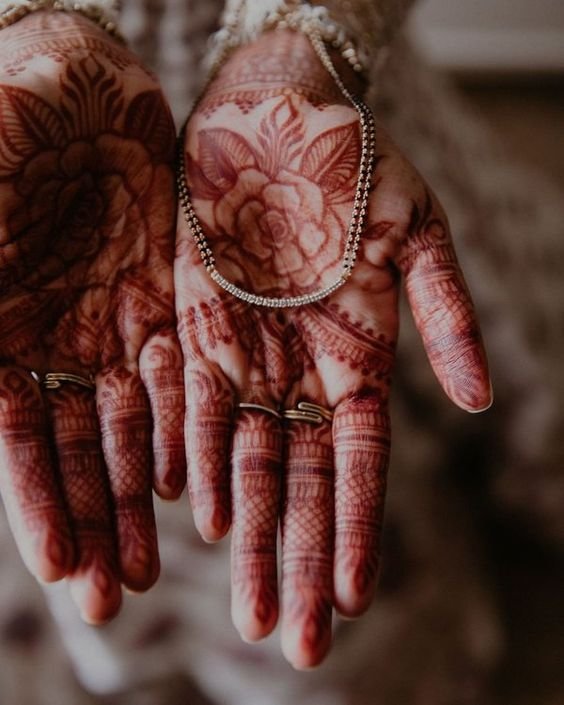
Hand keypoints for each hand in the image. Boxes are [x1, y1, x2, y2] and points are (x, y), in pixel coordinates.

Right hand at [0, 11, 184, 622]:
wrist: (84, 84)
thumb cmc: (12, 121)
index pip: (15, 440)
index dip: (37, 504)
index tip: (65, 570)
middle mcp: (55, 349)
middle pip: (77, 453)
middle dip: (97, 523)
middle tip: (123, 595)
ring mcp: (112, 333)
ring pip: (131, 432)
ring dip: (142, 498)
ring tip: (161, 564)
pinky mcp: (167, 310)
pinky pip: (179, 384)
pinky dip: (185, 435)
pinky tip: (194, 487)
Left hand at [175, 30, 490, 667]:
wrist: (276, 118)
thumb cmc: (356, 165)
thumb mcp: (417, 236)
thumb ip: (446, 317)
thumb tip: (479, 404)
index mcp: (359, 361)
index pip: (360, 466)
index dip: (356, 529)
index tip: (352, 597)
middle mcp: (302, 376)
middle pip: (301, 486)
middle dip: (298, 560)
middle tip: (292, 643)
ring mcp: (248, 360)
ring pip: (245, 464)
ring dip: (248, 534)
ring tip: (248, 610)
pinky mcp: (195, 333)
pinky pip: (193, 408)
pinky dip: (196, 459)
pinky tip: (198, 516)